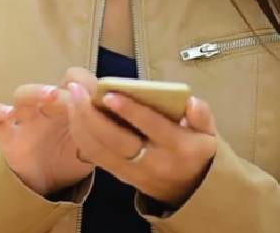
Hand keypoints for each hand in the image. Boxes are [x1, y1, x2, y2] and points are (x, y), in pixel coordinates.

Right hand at [0, 68, 96, 195]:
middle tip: (77, 98)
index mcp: (69, 106)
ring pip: (23, 95)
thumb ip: (104, 130)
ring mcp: (26, 121)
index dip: (85, 81)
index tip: (98, 92)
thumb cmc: (73, 157)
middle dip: (65, 92)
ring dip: (37, 91)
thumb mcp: (94, 145)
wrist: (49, 185)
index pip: (75, 81)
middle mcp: (47, 109)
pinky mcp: (8, 138)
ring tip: (51, 95)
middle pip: (50, 88)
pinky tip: (7, 113)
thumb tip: (127, 116)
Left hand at [66, 82, 217, 209]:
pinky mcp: (118, 176)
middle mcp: (153, 162)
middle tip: (77, 89)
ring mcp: (133, 172)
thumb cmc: (196, 150)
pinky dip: (80, 134)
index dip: (130, 111)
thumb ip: (202, 117)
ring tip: (71, 96)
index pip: (152, 128)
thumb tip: (192, 102)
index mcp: (178, 148)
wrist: (190, 189)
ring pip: (99, 151)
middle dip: (92, 115)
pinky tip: (73, 113)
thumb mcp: (208, 134)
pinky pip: (94, 157)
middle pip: (117, 141)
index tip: (109, 93)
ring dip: (80, 123)